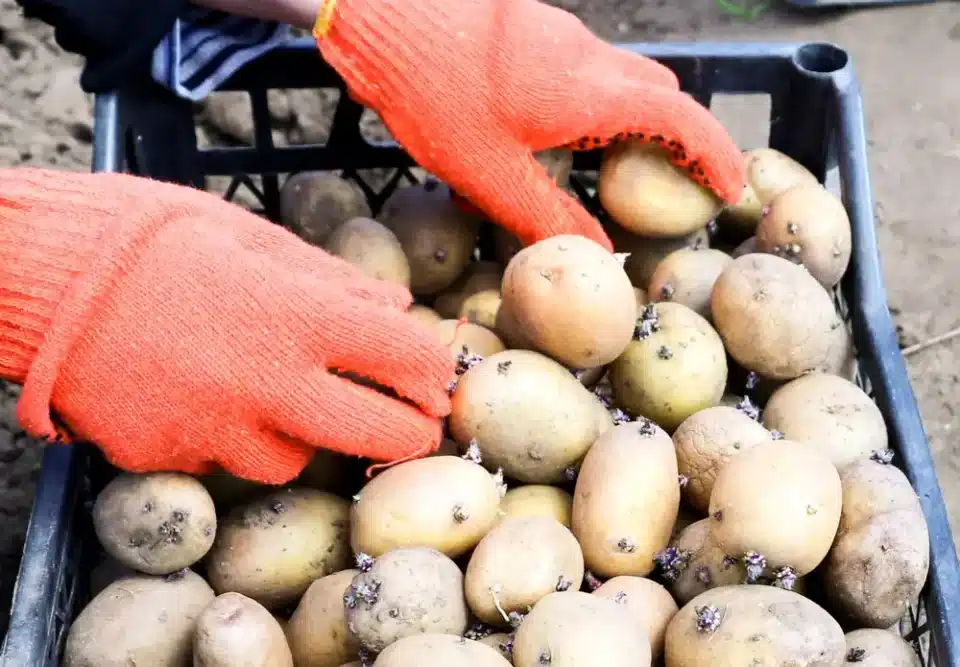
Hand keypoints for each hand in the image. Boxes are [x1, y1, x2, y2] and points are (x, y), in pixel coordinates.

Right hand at [0, 168, 454, 483]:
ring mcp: (213, 429)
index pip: (402, 358)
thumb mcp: (246, 235)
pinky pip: (221, 463)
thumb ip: (330, 279)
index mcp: (294, 315)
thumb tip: (396, 308)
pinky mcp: (166, 457)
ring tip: (278, 398)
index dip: (430, 371)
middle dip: (405, 434)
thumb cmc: (146, 236)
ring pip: (293, 460)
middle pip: (374, 436)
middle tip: (410, 425)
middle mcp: (264, 383)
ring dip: (303, 436)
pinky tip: (205, 400)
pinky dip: (229, 439)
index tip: (433, 376)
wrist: (33, 276)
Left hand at [314, 0, 745, 250]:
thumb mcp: (488, 173)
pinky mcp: (531, 30)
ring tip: (602, 170)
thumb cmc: (432, 94)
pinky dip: (589, 103)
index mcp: (590, 91)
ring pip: (620, 76)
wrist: (382, 12)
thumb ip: (547, 215)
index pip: (680, 118)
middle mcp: (587, 55)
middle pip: (659, 92)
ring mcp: (559, 35)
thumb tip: (598, 252)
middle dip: (676, 136)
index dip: (715, 153)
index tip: (731, 184)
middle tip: (668, 182)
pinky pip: (581, 67)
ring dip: (628, 119)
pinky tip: (544, 136)